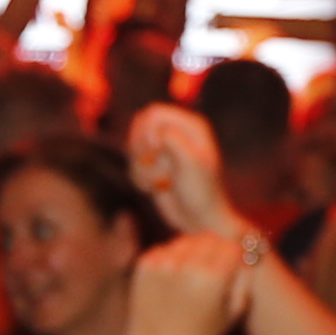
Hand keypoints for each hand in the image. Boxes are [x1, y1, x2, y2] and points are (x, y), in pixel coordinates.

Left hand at [110, 233, 258, 334]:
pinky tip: (173, 282)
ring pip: (187, 240)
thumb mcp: (235, 312)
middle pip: (209, 237)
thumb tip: (249, 249)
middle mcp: (187, 265)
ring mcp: (163, 262)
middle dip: (215, 249)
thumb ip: (245, 278)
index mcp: (213, 277)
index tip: (232, 266)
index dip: (235, 256)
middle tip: (213, 269)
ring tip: (192, 278)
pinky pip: (166, 249)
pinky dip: (173, 259)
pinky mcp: (145, 264)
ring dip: (193, 251)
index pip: (231, 245)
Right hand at [125, 103, 236, 239]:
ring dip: (140, 167)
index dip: (147, 131)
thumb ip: (173, 138)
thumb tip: (153, 131)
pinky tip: (154, 189)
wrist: (200, 221)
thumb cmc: (201, 192)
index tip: (153, 151)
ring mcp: (165, 149)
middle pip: (140, 125)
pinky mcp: (155, 165)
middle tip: (151, 165)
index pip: (154, 113)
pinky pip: (134, 163)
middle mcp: (178, 132)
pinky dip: (139, 177)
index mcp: (191, 126)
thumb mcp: (191, 163)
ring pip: (134, 146)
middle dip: (140, 148)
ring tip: (158, 183)